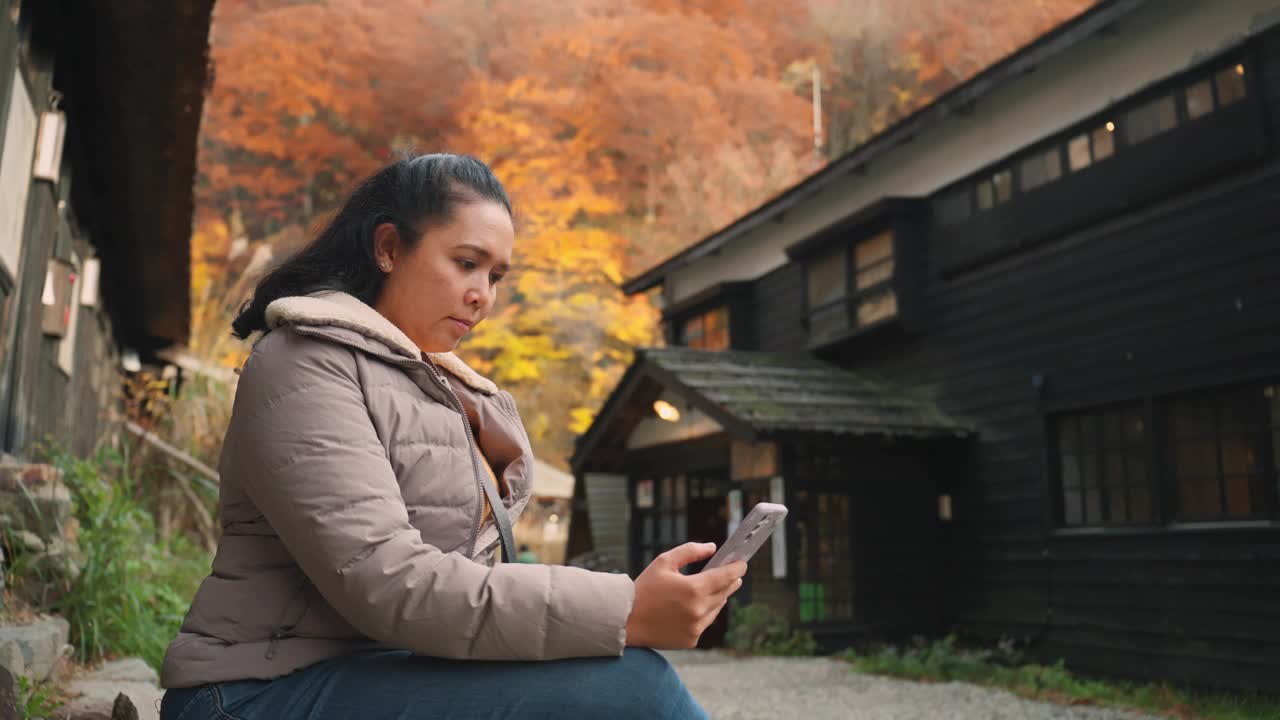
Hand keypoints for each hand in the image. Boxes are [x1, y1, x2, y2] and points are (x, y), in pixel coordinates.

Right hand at [624, 542, 746, 648]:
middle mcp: (699, 610)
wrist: (626, 620)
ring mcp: (696, 627)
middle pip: (724, 593)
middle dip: (731, 582)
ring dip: (718, 597)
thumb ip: (690, 551)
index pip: (726, 577)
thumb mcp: (664, 562)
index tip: (742, 563)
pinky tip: (696, 607)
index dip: (737, 568)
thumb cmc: (644, 588)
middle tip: (734, 575)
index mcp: (694, 589)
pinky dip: (704, 613)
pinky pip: (705, 623)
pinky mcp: (691, 640)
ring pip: (716, 608)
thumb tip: (712, 548)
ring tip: (716, 589)